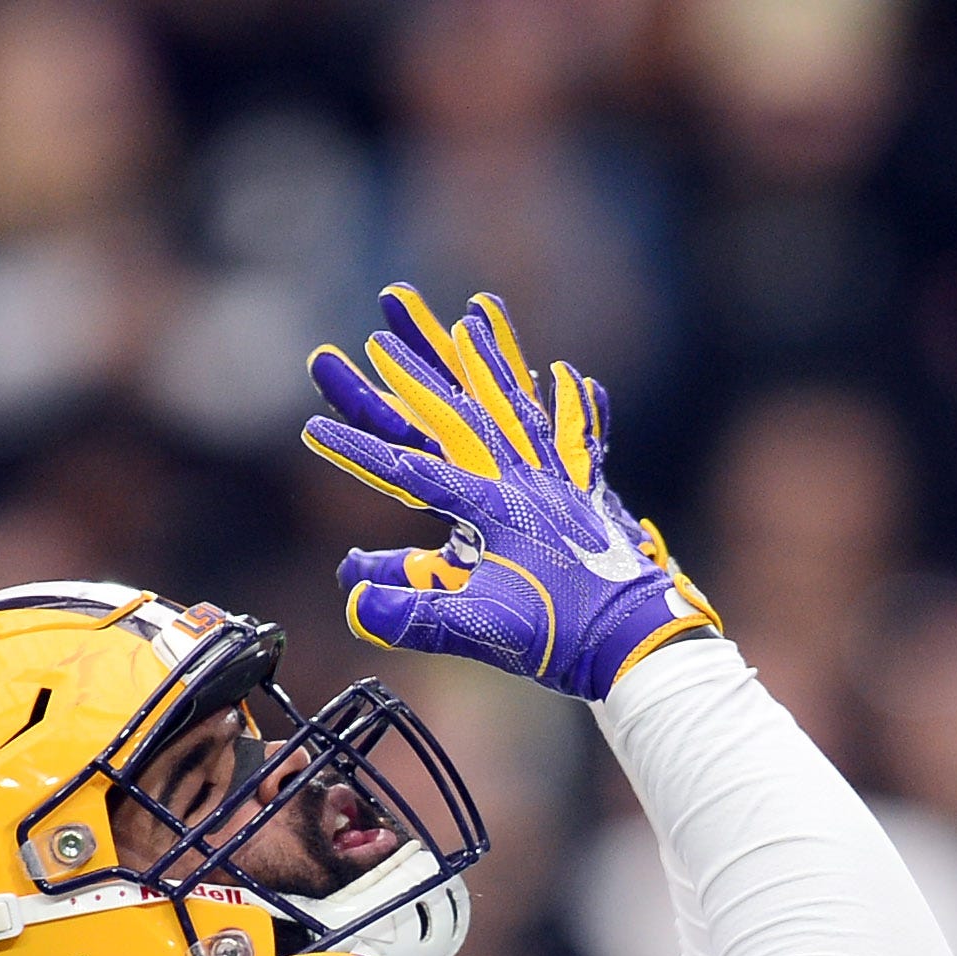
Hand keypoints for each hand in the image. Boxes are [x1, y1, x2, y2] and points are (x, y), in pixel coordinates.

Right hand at [303, 284, 718, 700]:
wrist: (641, 641)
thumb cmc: (562, 637)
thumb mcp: (481, 630)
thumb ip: (416, 616)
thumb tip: (356, 605)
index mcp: (492, 506)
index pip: (410, 470)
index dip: (358, 451)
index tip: (315, 431)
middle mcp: (525, 479)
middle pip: (461, 412)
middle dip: (417, 370)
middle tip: (382, 331)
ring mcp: (561, 482)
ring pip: (519, 406)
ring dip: (493, 360)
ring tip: (476, 314)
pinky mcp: (590, 496)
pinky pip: (577, 437)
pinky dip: (570, 404)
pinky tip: (567, 376)